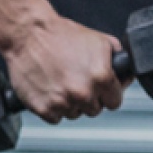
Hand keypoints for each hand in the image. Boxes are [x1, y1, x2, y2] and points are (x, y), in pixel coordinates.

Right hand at [2, 15, 126, 122]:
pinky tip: (49, 91)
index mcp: (101, 77)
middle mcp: (83, 93)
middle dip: (88, 99)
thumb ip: (116, 59)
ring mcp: (61, 102)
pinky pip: (54, 118)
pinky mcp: (42, 108)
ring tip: (60, 84)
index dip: (108, 94)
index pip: (115, 102)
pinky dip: (52, 108)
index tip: (100, 90)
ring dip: (70, 104)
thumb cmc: (59, 35)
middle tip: (76, 83)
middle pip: (94, 110)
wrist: (27, 35)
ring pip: (73, 114)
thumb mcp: (98, 40)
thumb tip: (124, 71)